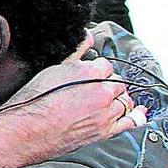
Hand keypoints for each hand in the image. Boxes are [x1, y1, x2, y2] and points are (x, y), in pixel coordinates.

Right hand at [1, 40, 144, 159]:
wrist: (28, 130)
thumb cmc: (34, 101)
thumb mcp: (52, 69)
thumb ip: (75, 53)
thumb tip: (88, 37)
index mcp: (89, 72)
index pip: (105, 64)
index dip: (97, 69)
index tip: (89, 74)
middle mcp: (103, 91)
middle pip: (118, 82)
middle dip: (108, 83)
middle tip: (92, 88)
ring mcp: (107, 112)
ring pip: (125, 100)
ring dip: (118, 98)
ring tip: (106, 100)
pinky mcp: (106, 131)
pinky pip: (131, 121)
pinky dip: (136, 115)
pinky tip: (138, 111)